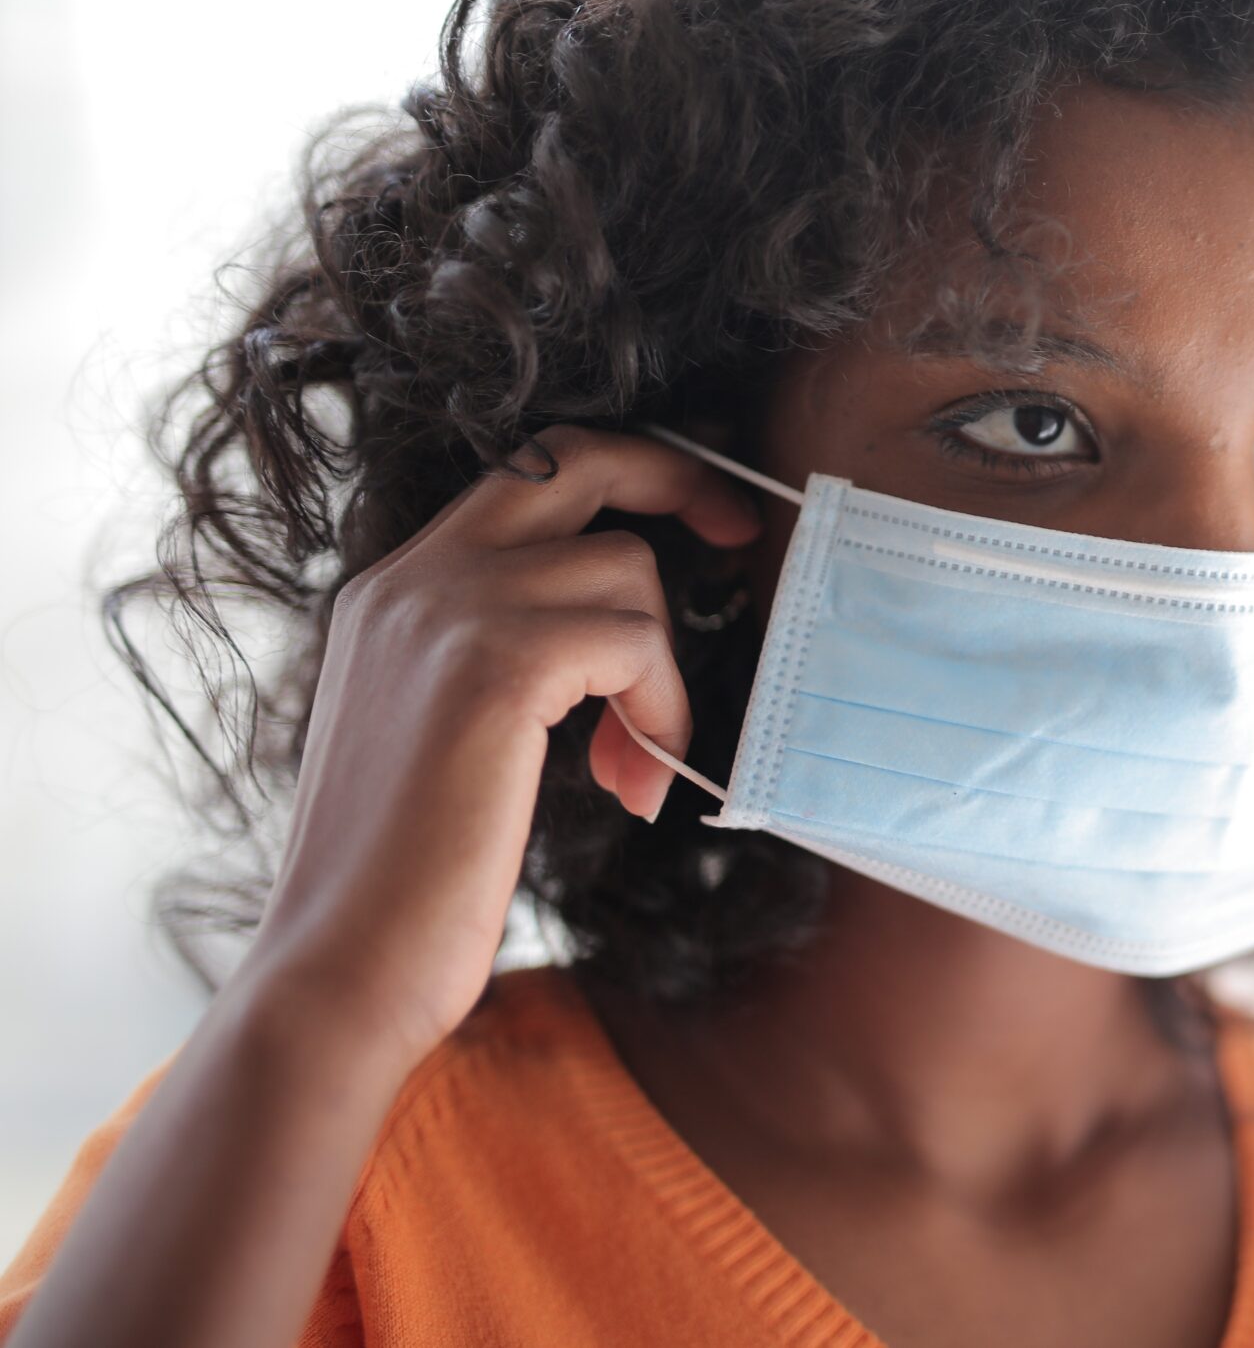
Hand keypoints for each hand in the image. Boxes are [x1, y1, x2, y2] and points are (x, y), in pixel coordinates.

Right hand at [234, 425, 761, 1067]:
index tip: (700, 518)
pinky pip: (633, 639)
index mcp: (394, 592)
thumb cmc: (408, 882)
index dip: (624, 479)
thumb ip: (511, 664)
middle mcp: (410, 579)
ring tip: (632, 765)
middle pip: (572, 456)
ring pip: (626, 570)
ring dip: (660, 674)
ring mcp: (445, 610)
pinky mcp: (492, 664)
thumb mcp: (447, 736)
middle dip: (677, 477)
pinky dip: (659, 708)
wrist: (340, 970)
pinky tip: (629, 782)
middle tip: (739, 535)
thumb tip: (624, 639)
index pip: (526, 475)